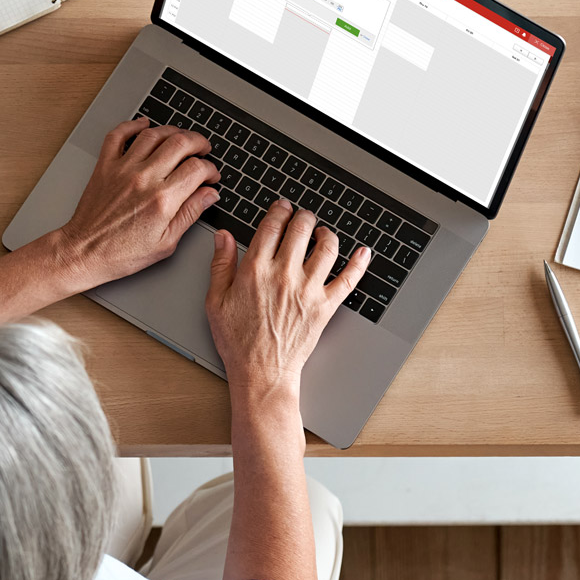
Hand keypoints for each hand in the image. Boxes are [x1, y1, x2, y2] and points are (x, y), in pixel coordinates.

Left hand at [57, 118, 220, 288]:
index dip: (210, 169)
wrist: (85, 251)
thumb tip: (209, 195)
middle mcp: (144, 179)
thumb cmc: (122, 252)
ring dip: (173, 131)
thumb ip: (190, 214)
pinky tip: (144, 125)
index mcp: (162, 200)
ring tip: (181, 138)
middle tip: (203, 149)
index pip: (197, 169)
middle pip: (180, 143)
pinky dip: (133, 125)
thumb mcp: (166, 242)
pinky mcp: (105, 166)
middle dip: (198, 142)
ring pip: (153, 134)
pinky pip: (118, 135)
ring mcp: (123, 169)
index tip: (211, 175)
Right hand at [205, 198, 370, 401]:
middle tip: (302, 217)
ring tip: (323, 232)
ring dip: (327, 233)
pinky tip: (363, 252)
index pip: (272, 226)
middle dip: (303, 216)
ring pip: (327, 247)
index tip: (281, 207)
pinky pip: (349, 279)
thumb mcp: (216, 301)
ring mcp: (308, 290)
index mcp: (256, 270)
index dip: (279, 211)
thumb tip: (224, 237)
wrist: (262, 372)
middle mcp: (284, 275)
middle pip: (301, 229)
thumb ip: (221, 265)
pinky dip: (359, 263)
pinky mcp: (325, 306)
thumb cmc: (238, 341)